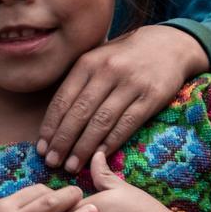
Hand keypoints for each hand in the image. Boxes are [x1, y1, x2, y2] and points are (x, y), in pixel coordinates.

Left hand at [36, 25, 206, 171]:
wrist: (169, 45)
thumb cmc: (125, 56)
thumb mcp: (98, 58)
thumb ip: (79, 82)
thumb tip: (55, 119)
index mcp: (88, 62)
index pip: (63, 99)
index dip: (51, 126)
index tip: (41, 148)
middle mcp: (107, 71)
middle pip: (79, 112)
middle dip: (63, 141)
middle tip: (52, 162)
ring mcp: (130, 84)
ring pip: (101, 121)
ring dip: (84, 147)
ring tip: (72, 166)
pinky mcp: (151, 97)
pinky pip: (127, 124)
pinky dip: (110, 143)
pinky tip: (99, 156)